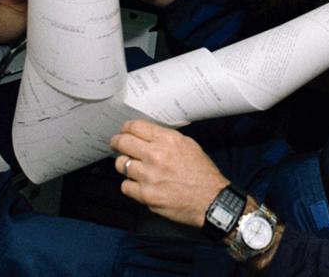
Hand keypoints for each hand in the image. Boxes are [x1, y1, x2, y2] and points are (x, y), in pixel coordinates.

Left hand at [109, 120, 228, 227]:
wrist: (211, 201)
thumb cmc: (202, 174)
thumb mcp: (188, 145)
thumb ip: (166, 139)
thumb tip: (147, 136)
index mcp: (167, 140)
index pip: (135, 127)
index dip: (125, 129)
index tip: (124, 132)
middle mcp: (156, 155)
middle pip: (122, 143)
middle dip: (117, 142)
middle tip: (117, 145)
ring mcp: (149, 176)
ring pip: (120, 164)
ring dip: (124, 165)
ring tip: (133, 168)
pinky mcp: (146, 195)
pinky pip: (125, 186)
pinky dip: (130, 185)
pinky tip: (139, 184)